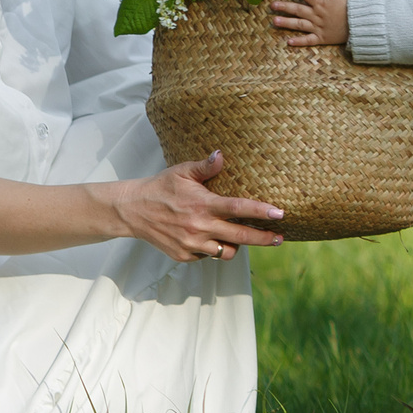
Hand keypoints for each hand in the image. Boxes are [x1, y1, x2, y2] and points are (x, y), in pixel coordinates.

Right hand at [107, 153, 285, 262]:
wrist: (132, 211)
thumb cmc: (160, 187)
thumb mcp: (181, 171)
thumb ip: (204, 167)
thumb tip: (221, 155)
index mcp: (203, 204)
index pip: (239, 208)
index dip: (261, 212)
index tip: (279, 214)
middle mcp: (200, 226)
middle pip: (241, 237)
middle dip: (264, 239)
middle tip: (279, 238)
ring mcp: (192, 244)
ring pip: (226, 252)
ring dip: (237, 245)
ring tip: (239, 237)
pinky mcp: (184, 256)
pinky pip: (207, 256)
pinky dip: (212, 248)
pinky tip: (209, 237)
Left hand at [269, 0, 350, 47]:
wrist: (361, 26)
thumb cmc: (354, 8)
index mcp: (322, 3)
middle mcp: (317, 15)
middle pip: (298, 10)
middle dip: (285, 6)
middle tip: (272, 5)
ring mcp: (318, 27)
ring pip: (299, 25)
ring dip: (287, 23)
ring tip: (274, 21)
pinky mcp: (322, 38)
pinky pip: (309, 40)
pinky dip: (299, 42)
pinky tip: (289, 42)